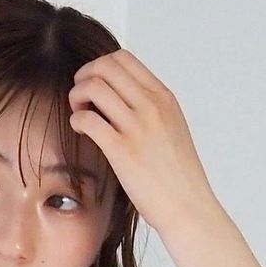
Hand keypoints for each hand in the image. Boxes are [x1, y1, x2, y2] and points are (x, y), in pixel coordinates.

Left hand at [68, 49, 219, 237]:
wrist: (188, 207)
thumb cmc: (180, 178)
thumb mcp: (173, 129)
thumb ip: (152, 110)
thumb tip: (125, 101)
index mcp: (164, 98)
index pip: (124, 58)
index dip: (100, 65)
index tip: (94, 82)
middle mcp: (151, 106)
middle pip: (105, 67)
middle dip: (84, 76)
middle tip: (79, 95)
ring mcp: (137, 127)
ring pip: (93, 88)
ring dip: (77, 95)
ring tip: (77, 112)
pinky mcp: (122, 151)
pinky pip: (88, 120)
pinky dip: (77, 119)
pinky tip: (79, 129)